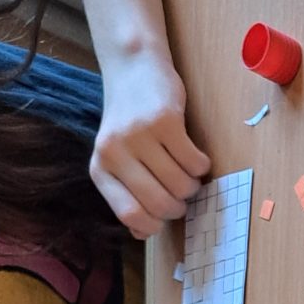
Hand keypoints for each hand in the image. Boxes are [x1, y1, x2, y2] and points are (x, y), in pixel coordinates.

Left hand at [90, 51, 208, 239]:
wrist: (133, 69)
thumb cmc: (130, 122)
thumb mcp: (120, 159)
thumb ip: (128, 195)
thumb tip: (144, 234)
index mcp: (101, 169)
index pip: (131, 215)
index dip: (155, 224)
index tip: (164, 215)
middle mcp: (114, 153)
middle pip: (161, 204)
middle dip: (180, 206)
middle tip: (182, 192)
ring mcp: (139, 135)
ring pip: (182, 186)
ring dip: (193, 184)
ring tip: (187, 171)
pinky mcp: (164, 121)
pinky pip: (195, 163)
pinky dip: (202, 165)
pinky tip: (194, 155)